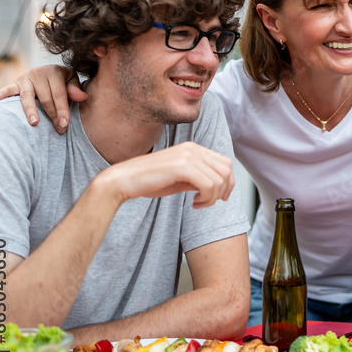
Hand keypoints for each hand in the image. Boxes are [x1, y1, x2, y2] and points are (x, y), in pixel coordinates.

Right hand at [0, 64, 84, 132]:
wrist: (50, 71)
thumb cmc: (63, 80)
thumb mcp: (72, 80)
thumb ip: (75, 89)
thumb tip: (81, 97)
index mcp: (54, 72)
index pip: (59, 95)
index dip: (63, 110)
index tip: (65, 124)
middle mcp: (39, 73)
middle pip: (45, 98)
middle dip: (52, 115)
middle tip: (59, 130)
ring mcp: (26, 78)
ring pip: (28, 96)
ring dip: (31, 110)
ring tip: (34, 123)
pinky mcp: (16, 83)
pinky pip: (8, 89)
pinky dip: (1, 94)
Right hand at [95, 142, 234, 208]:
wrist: (123, 180)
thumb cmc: (150, 181)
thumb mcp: (181, 179)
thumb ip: (199, 178)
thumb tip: (219, 186)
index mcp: (193, 148)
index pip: (226, 163)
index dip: (228, 182)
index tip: (219, 197)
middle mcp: (193, 148)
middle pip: (227, 170)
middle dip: (223, 190)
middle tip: (207, 202)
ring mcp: (188, 155)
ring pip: (220, 179)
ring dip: (212, 197)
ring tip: (197, 203)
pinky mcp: (182, 166)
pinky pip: (209, 185)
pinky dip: (206, 199)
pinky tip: (193, 203)